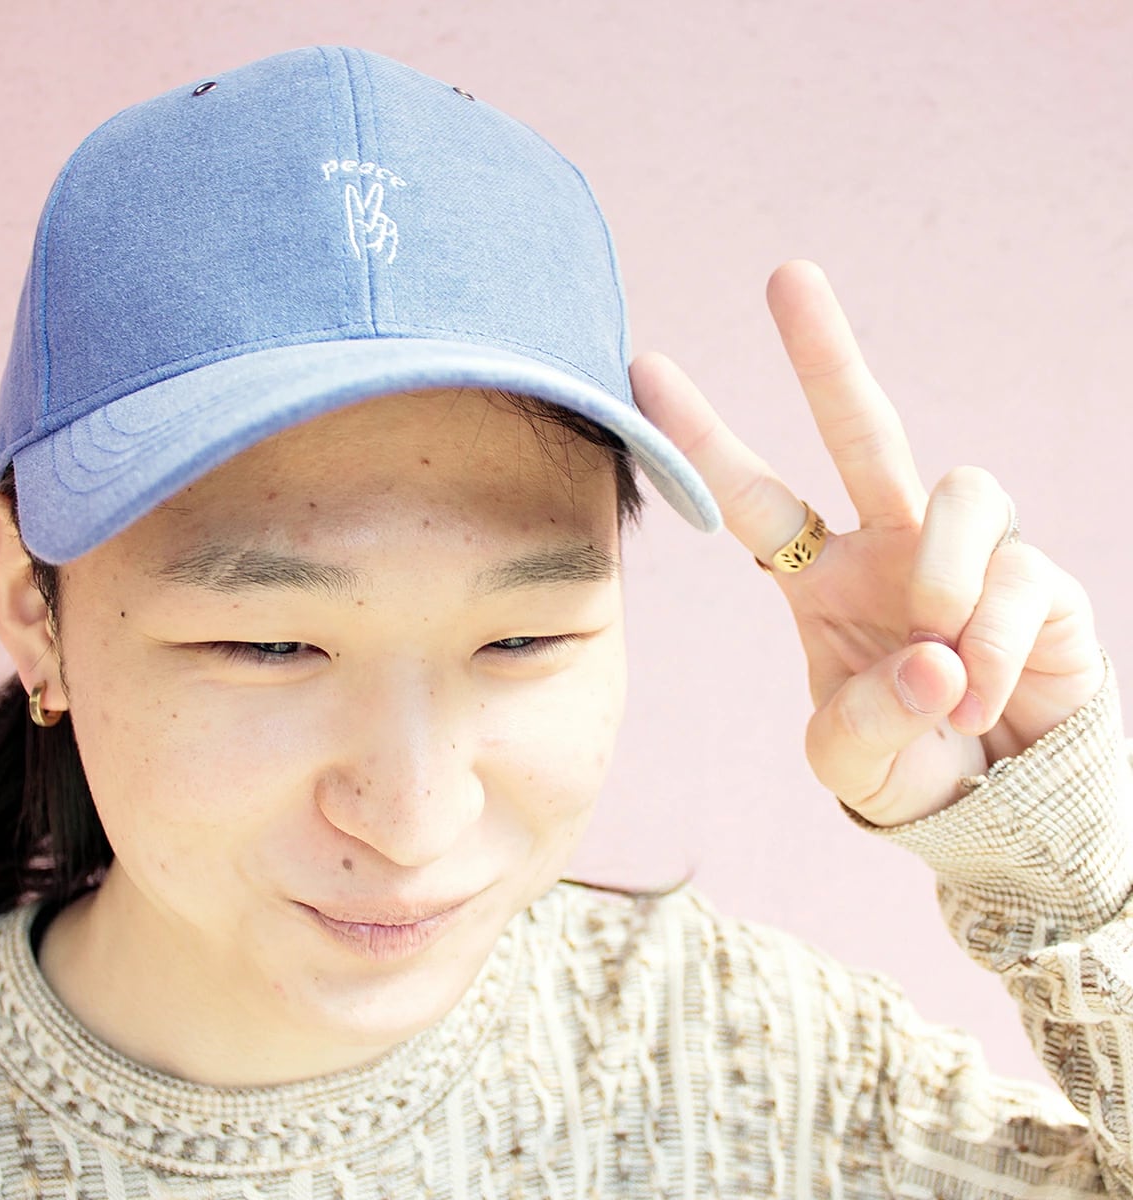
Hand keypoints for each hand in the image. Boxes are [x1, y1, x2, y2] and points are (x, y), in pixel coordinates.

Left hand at [631, 260, 1104, 826]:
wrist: (1002, 803)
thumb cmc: (911, 765)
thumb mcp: (852, 761)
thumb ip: (865, 722)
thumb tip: (931, 656)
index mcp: (819, 579)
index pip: (753, 500)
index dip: (703, 441)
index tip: (644, 371)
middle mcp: (888, 546)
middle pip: (860, 429)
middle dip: (823, 355)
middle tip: (785, 275)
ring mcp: (963, 553)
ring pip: (959, 487)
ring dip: (944, 576)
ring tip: (940, 665)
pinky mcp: (1035, 577)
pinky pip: (1012, 576)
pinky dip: (990, 646)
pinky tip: (981, 697)